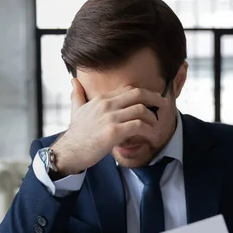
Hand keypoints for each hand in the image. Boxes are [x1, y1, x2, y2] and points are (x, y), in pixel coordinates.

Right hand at [51, 79, 166, 174]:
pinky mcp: (114, 132)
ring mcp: (110, 117)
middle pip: (138, 93)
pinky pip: (138, 125)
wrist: (69, 152)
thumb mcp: (76, 110)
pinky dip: (148, 130)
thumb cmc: (76, 134)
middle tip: (163, 105)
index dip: (144, 93)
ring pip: (141, 109)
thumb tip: (73, 81)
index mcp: (101, 98)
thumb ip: (78, 95)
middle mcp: (106, 104)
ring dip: (153, 117)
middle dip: (155, 98)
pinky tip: (151, 135)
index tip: (152, 100)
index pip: (128, 89)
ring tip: (157, 125)